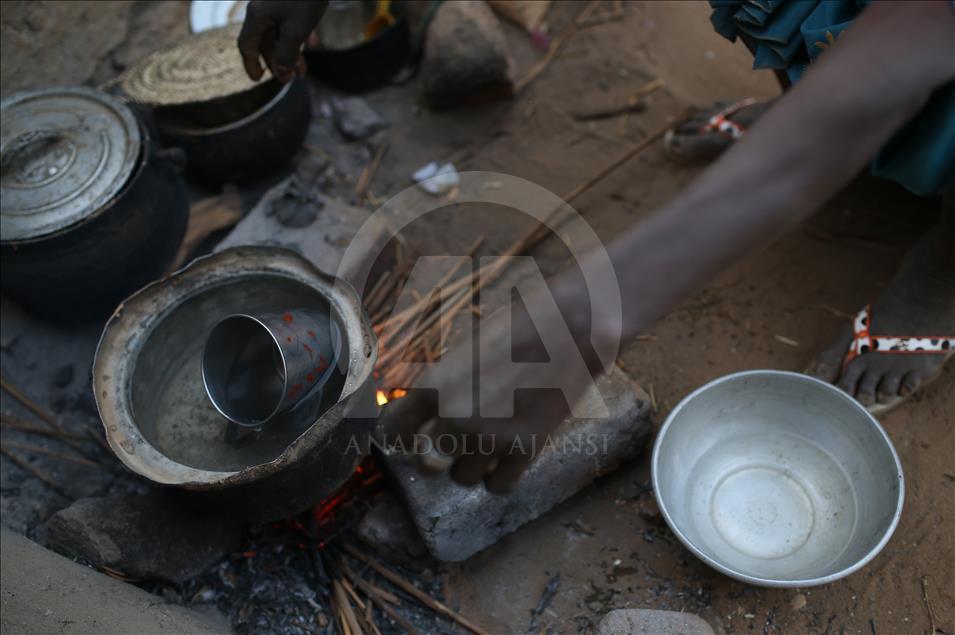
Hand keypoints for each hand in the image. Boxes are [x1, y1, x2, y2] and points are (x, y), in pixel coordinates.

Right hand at [237, 1, 327, 82]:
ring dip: (290, 52)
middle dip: (277, 62)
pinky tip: (311, 44)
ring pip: (278, 32)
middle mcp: (262, 9)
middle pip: (264, 41)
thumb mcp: (296, 30)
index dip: (251, 64)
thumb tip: (281, 74)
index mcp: (257, 16)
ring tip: (303, 70)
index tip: (258, 79)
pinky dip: (298, 36)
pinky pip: (289, 21)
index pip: (247, 45)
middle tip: (289, 79)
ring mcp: (275, 3)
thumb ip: (287, 54)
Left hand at [381, 301, 600, 493]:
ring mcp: (490, 437)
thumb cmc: (519, 327)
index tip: (412, 439)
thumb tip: (427, 414)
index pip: (396, 431)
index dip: (403, 437)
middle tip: (458, 440)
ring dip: (471, 465)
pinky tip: (507, 459)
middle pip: (429, 463)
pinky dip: (500, 477)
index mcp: (434, 385)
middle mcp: (455, 416)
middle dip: (440, 454)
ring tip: (488, 442)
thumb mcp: (467, 349)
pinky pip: (498, 486)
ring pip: (463, 477)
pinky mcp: (526, 449)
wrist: (571, 325)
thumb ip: (443, 386)